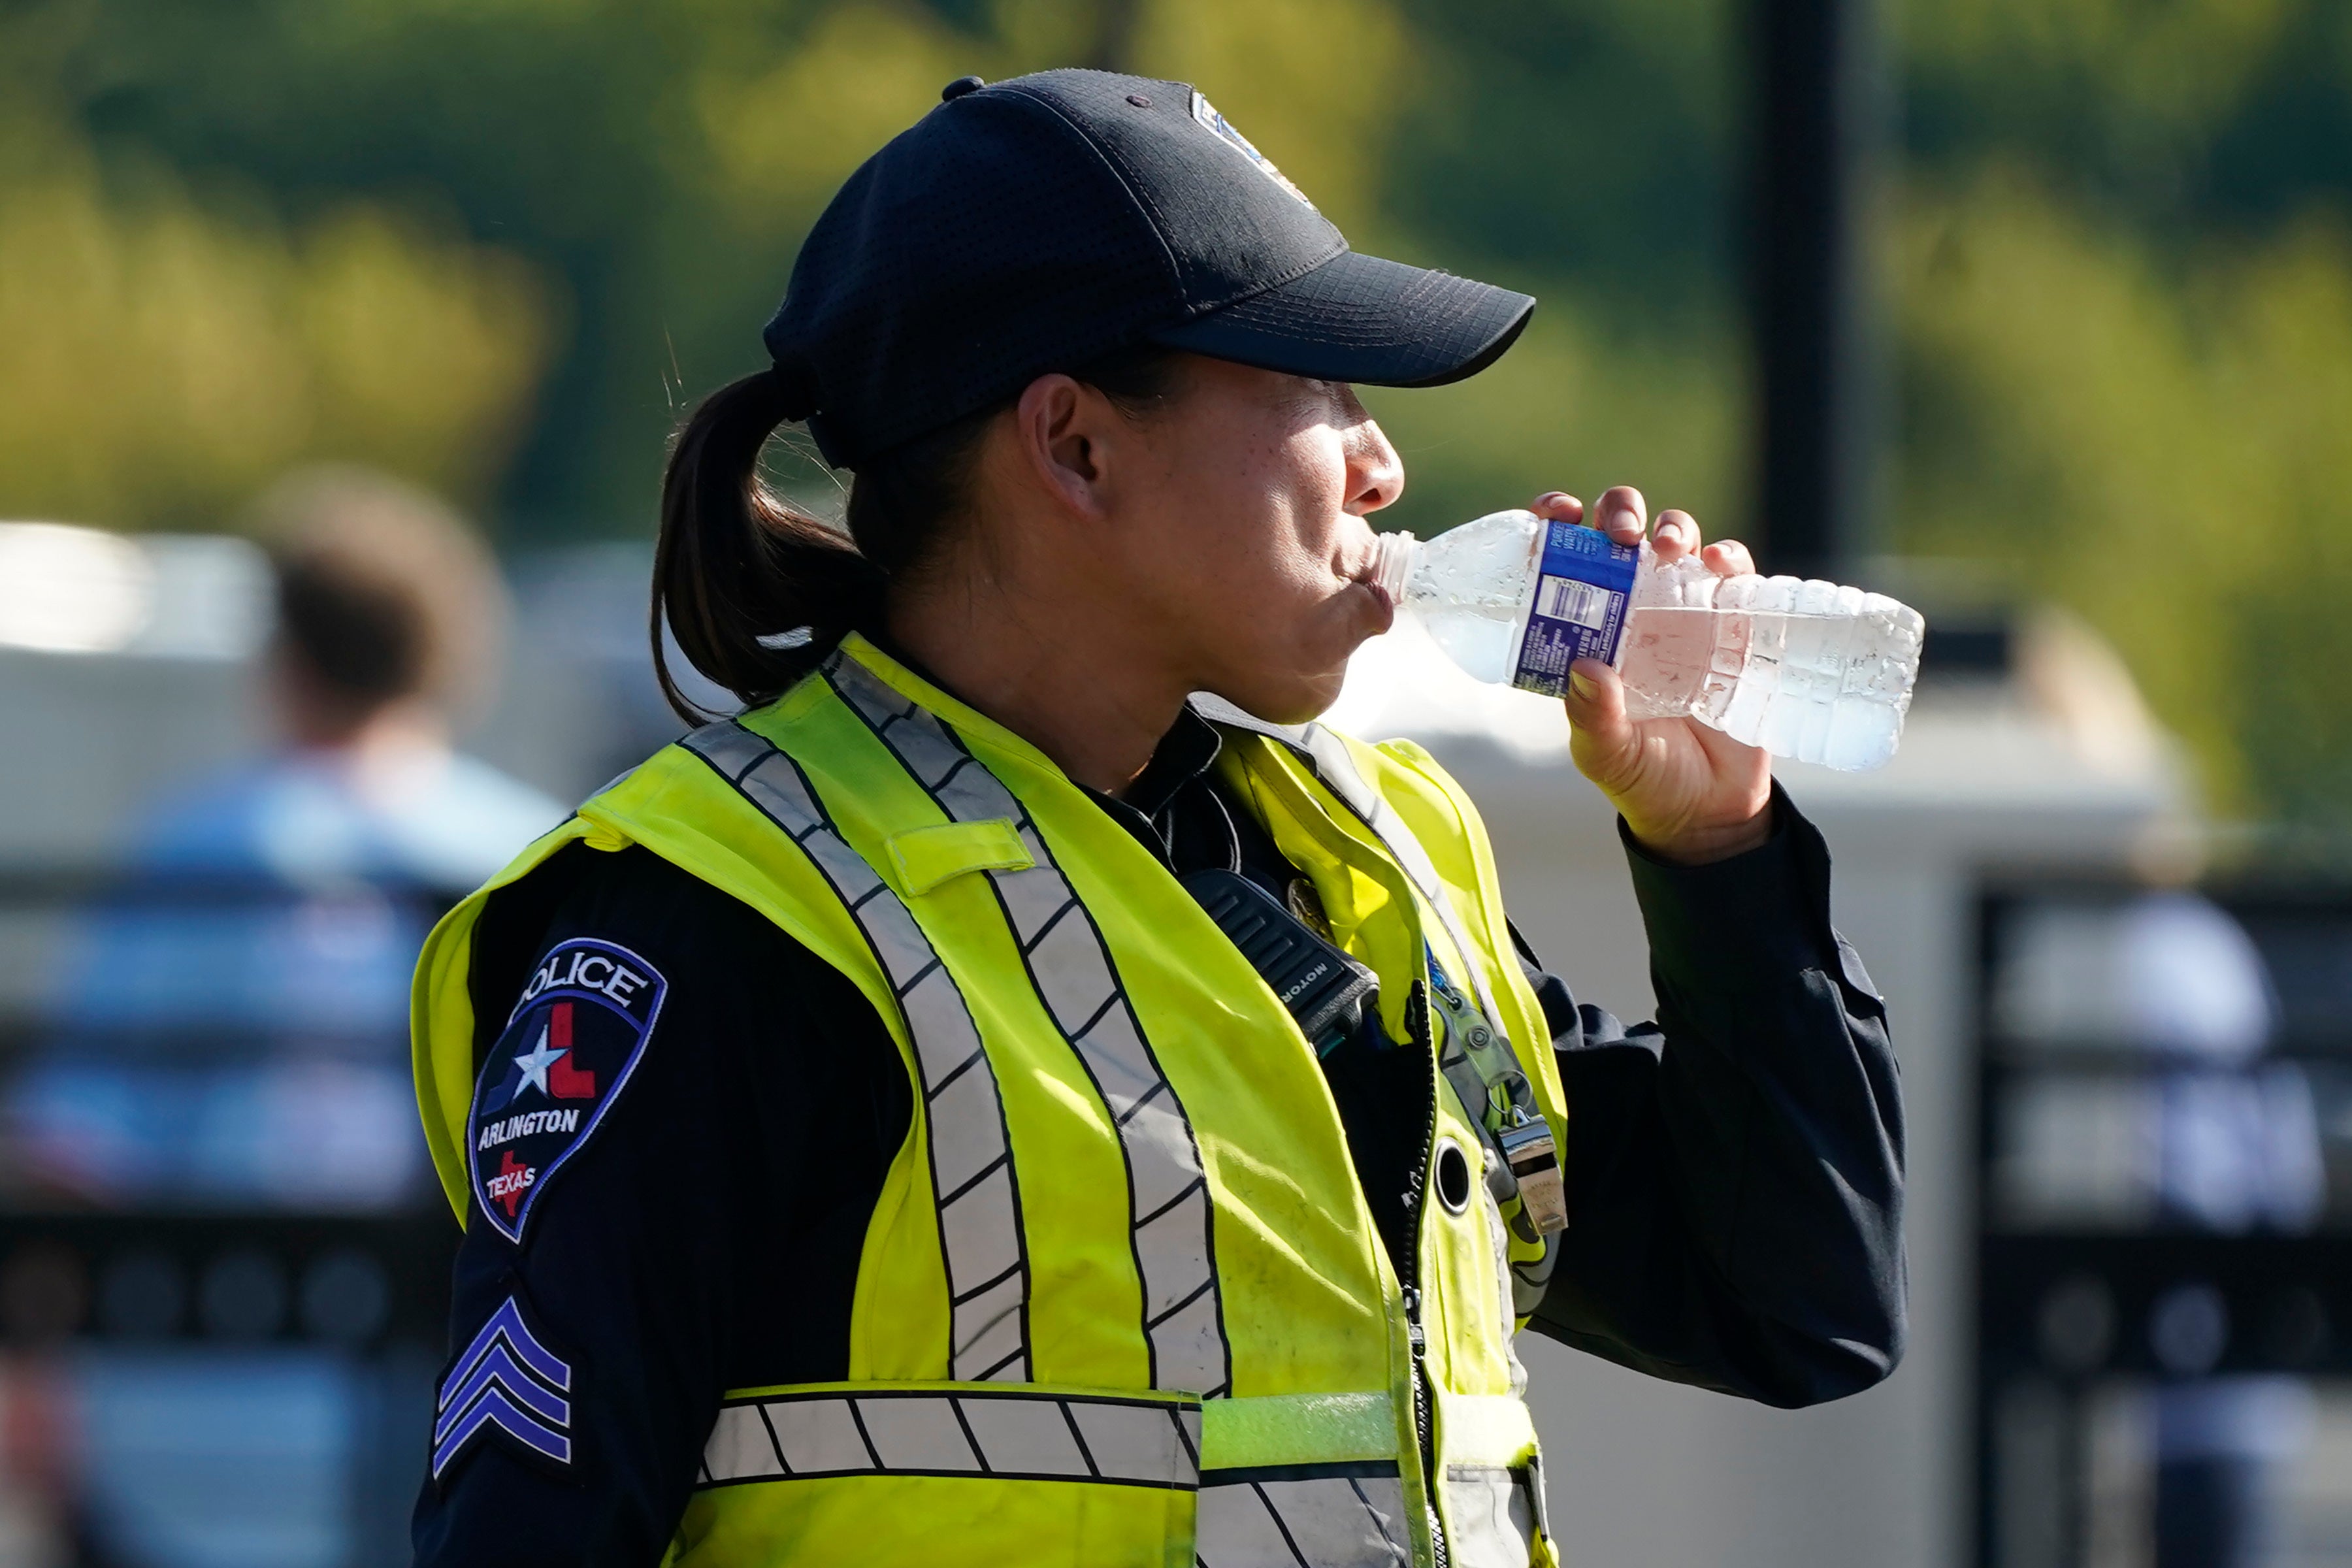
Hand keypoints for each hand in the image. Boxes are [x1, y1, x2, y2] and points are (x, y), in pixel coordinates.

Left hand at [1533, 488, 1772, 865]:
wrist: (1709, 809)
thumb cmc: (1644, 778)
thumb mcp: (1606, 755)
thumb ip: (1592, 718)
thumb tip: (1585, 668)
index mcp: (1588, 628)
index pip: (1566, 559)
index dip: (1558, 523)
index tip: (1559, 515)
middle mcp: (1633, 609)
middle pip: (1624, 532)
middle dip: (1620, 512)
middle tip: (1618, 535)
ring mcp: (1685, 611)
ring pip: (1678, 539)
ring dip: (1672, 527)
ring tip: (1666, 548)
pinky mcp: (1735, 624)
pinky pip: (1735, 574)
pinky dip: (1728, 557)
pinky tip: (1718, 564)